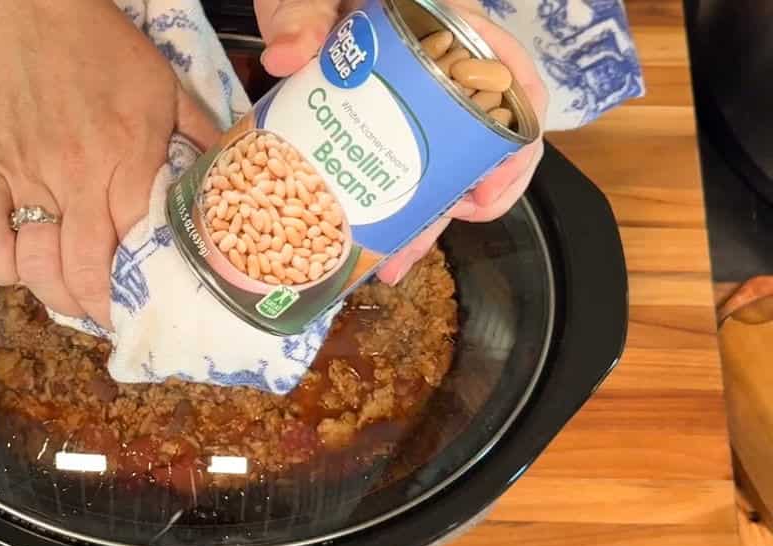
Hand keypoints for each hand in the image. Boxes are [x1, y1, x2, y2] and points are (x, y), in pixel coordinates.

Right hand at [0, 0, 219, 325]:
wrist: (27, 9)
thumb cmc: (101, 47)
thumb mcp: (165, 86)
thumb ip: (199, 136)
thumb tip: (232, 178)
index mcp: (128, 157)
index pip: (137, 247)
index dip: (143, 288)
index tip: (152, 304)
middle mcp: (78, 177)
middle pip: (85, 273)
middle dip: (99, 308)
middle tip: (109, 313)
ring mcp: (27, 178)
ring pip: (35, 267)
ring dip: (53, 294)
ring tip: (70, 295)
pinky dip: (0, 268)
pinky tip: (20, 266)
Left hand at [254, 0, 547, 283]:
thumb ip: (302, 12)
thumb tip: (287, 54)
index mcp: (452, 26)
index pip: (514, 82)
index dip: (514, 142)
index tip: (484, 189)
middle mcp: (446, 68)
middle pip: (480, 142)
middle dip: (455, 203)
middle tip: (418, 246)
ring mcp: (418, 99)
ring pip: (440, 163)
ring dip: (422, 217)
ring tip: (391, 263)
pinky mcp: (384, 120)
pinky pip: (403, 165)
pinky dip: (392, 204)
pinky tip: (372, 241)